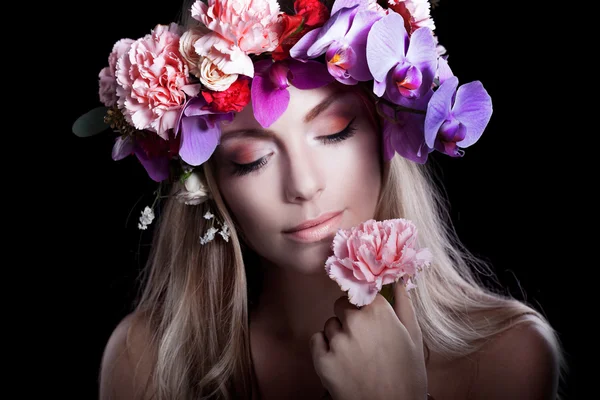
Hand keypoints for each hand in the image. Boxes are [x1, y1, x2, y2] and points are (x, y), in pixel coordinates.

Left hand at [310, 282, 427, 399]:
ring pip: (330, 324)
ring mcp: (336, 341)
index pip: (361, 291)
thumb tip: (399, 280)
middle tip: (364, 340)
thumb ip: (404, 304)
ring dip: (338, 334)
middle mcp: (354, 322)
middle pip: (342, 305)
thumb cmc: (407, 376)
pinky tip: (341, 362)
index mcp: (378, 312)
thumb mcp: (414, 338)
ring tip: (355, 356)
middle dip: (350, 317)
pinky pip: (316, 341)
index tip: (369, 314)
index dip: (364, 304)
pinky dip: (324, 348)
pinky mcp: (322, 360)